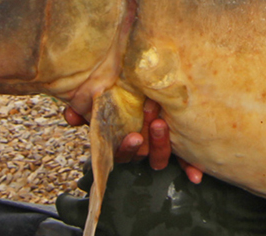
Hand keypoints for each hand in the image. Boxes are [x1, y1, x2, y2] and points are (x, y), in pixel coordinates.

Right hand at [62, 99, 203, 183]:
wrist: (150, 90)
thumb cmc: (123, 96)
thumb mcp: (106, 99)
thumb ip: (86, 109)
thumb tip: (70, 115)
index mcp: (122, 141)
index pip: (121, 152)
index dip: (126, 148)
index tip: (133, 137)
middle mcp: (140, 148)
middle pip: (142, 154)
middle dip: (149, 140)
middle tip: (154, 119)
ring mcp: (157, 149)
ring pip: (159, 158)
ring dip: (162, 145)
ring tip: (164, 124)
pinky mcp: (177, 147)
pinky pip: (183, 161)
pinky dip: (189, 168)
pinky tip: (196, 176)